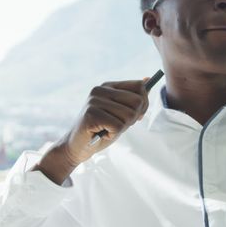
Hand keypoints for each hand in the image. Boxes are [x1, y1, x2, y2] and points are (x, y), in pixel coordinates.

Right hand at [34, 79, 148, 183]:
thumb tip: (148, 79)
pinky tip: (102, 134)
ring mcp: (94, 101)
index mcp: (108, 86)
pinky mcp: (91, 115)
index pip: (139, 87)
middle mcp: (100, 90)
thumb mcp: (120, 113)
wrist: (77, 147)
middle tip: (119, 125)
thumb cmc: (101, 130)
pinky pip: (118, 126)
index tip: (137, 115)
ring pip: (129, 115)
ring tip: (107, 129)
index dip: (144, 103)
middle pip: (137, 101)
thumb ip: (133, 98)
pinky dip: (113, 134)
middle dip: (134, 118)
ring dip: (122, 128)